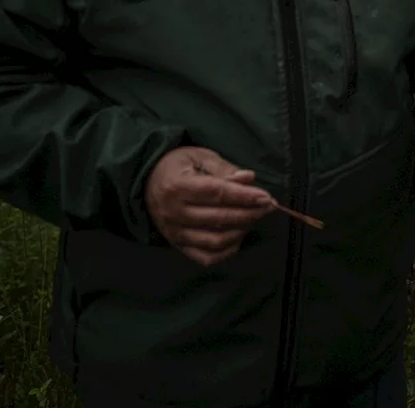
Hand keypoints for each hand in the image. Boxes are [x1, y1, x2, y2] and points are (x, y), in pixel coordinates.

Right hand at [144, 146, 273, 266]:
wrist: (147, 183)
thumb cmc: (178, 166)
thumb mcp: (199, 157)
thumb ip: (224, 168)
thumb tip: (248, 178)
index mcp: (178, 186)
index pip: (217, 194)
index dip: (245, 196)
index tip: (266, 197)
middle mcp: (174, 213)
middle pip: (219, 218)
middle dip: (249, 213)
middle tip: (267, 206)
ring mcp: (174, 232)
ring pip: (215, 241)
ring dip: (241, 231)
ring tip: (253, 218)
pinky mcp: (178, 245)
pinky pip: (206, 257)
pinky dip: (227, 251)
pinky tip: (238, 236)